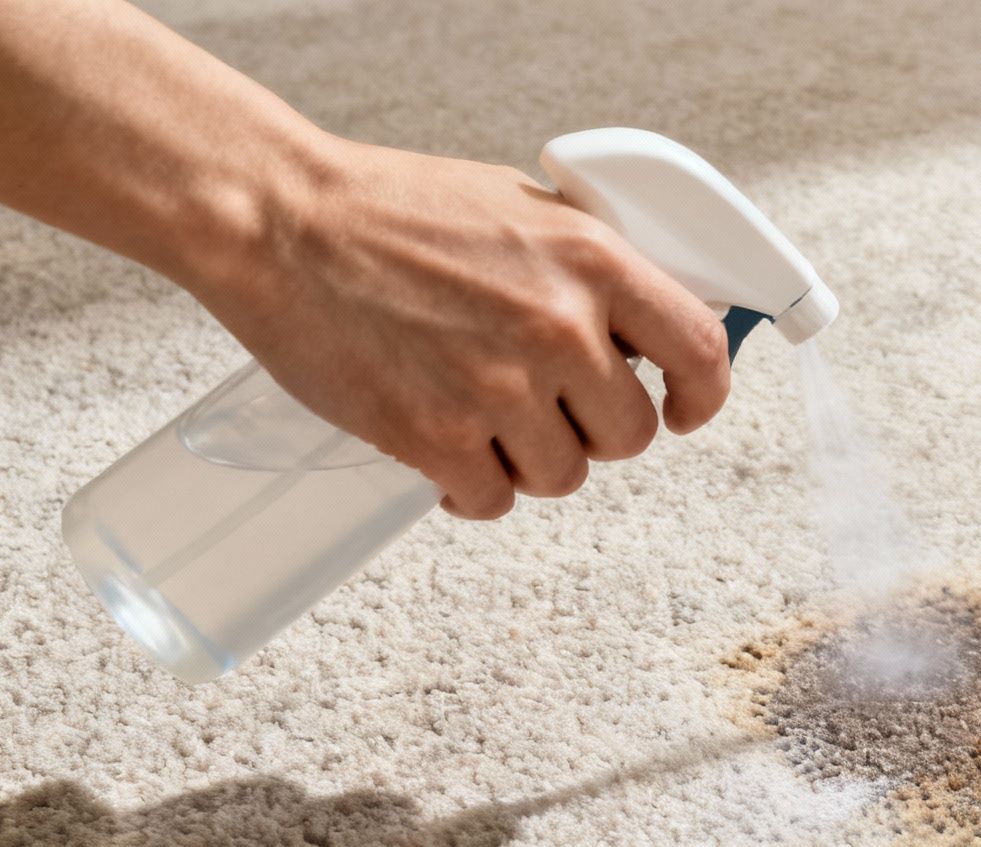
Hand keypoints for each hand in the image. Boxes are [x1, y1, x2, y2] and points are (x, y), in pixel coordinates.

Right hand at [185, 136, 730, 518]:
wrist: (278, 222)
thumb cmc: (394, 211)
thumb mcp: (522, 210)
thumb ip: (591, 269)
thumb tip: (649, 328)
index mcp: (592, 260)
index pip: (700, 349)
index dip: (702, 396)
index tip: (683, 411)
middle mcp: (557, 326)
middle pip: (630, 435)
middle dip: (592, 431)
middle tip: (543, 404)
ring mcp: (496, 386)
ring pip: (563, 477)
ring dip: (528, 461)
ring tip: (480, 415)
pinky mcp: (434, 436)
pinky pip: (491, 500)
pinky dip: (470, 488)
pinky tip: (444, 450)